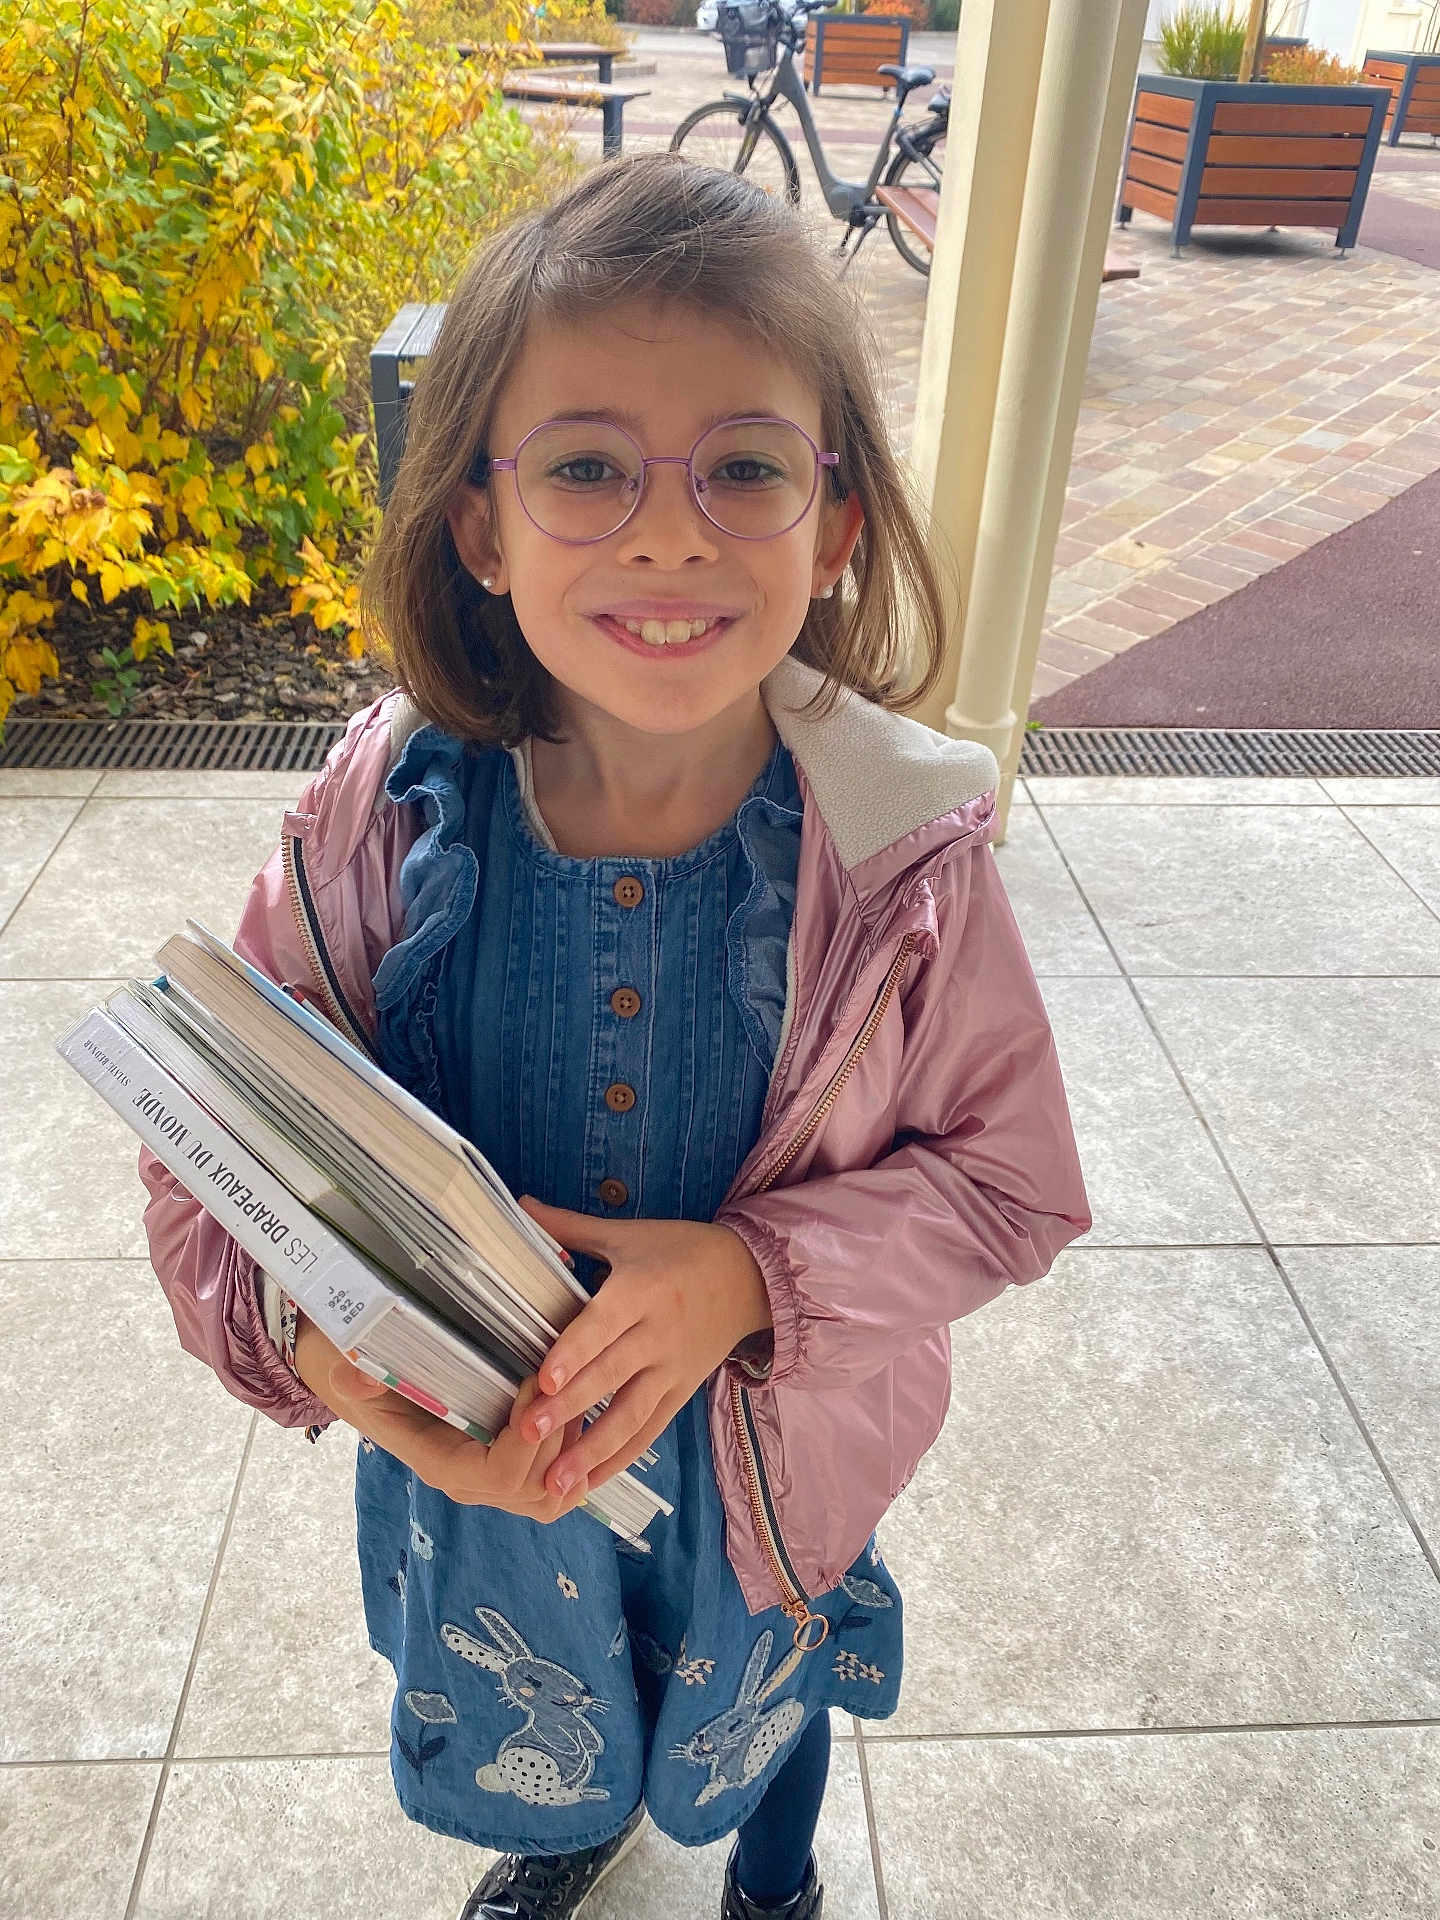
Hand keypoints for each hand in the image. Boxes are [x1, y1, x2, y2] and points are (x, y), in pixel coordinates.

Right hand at [292, 1314, 590, 1521]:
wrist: (371, 1388)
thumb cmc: (373, 1378)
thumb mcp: (358, 1371)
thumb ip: (359, 1377)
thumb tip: (356, 1375)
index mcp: (442, 1465)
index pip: (500, 1475)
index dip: (527, 1435)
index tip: (531, 1382)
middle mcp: (470, 1483)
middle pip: (536, 1487)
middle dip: (557, 1436)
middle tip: (559, 1385)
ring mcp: (492, 1482)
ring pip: (552, 1495)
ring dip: (571, 1448)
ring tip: (570, 1397)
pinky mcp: (510, 1470)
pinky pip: (554, 1488)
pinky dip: (573, 1461)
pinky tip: (575, 1418)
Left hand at [514, 1198, 772, 1497]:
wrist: (750, 1275)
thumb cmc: (679, 1251)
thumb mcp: (628, 1235)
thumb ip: (570, 1228)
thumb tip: (519, 1206)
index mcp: (641, 1290)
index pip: (604, 1325)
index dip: (575, 1352)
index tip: (545, 1380)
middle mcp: (657, 1333)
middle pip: (611, 1375)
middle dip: (571, 1408)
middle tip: (529, 1434)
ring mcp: (672, 1368)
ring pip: (632, 1414)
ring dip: (593, 1450)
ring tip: (556, 1482)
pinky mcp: (683, 1392)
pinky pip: (651, 1431)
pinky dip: (621, 1458)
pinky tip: (589, 1483)